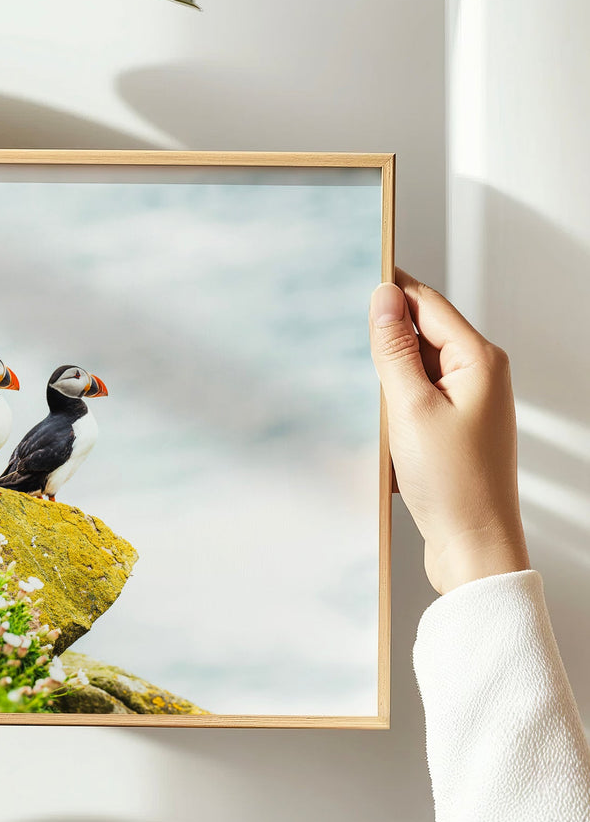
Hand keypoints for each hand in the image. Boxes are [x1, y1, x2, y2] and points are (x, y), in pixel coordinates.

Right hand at [369, 269, 529, 594]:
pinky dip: (392, 404)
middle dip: (382, 337)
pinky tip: (374, 423)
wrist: (473, 546)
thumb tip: (383, 297)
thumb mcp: (411, 409)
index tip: (351, 275)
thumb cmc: (452, 483)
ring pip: (414, 369)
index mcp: (479, 360)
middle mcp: (479, 375)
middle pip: (421, 333)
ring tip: (362, 395)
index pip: (427, 304)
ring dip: (385, 377)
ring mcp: (467, 403)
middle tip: (342, 339)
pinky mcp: (452, 429)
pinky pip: (416, 399)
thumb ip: (395, 349)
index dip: (389, 289)